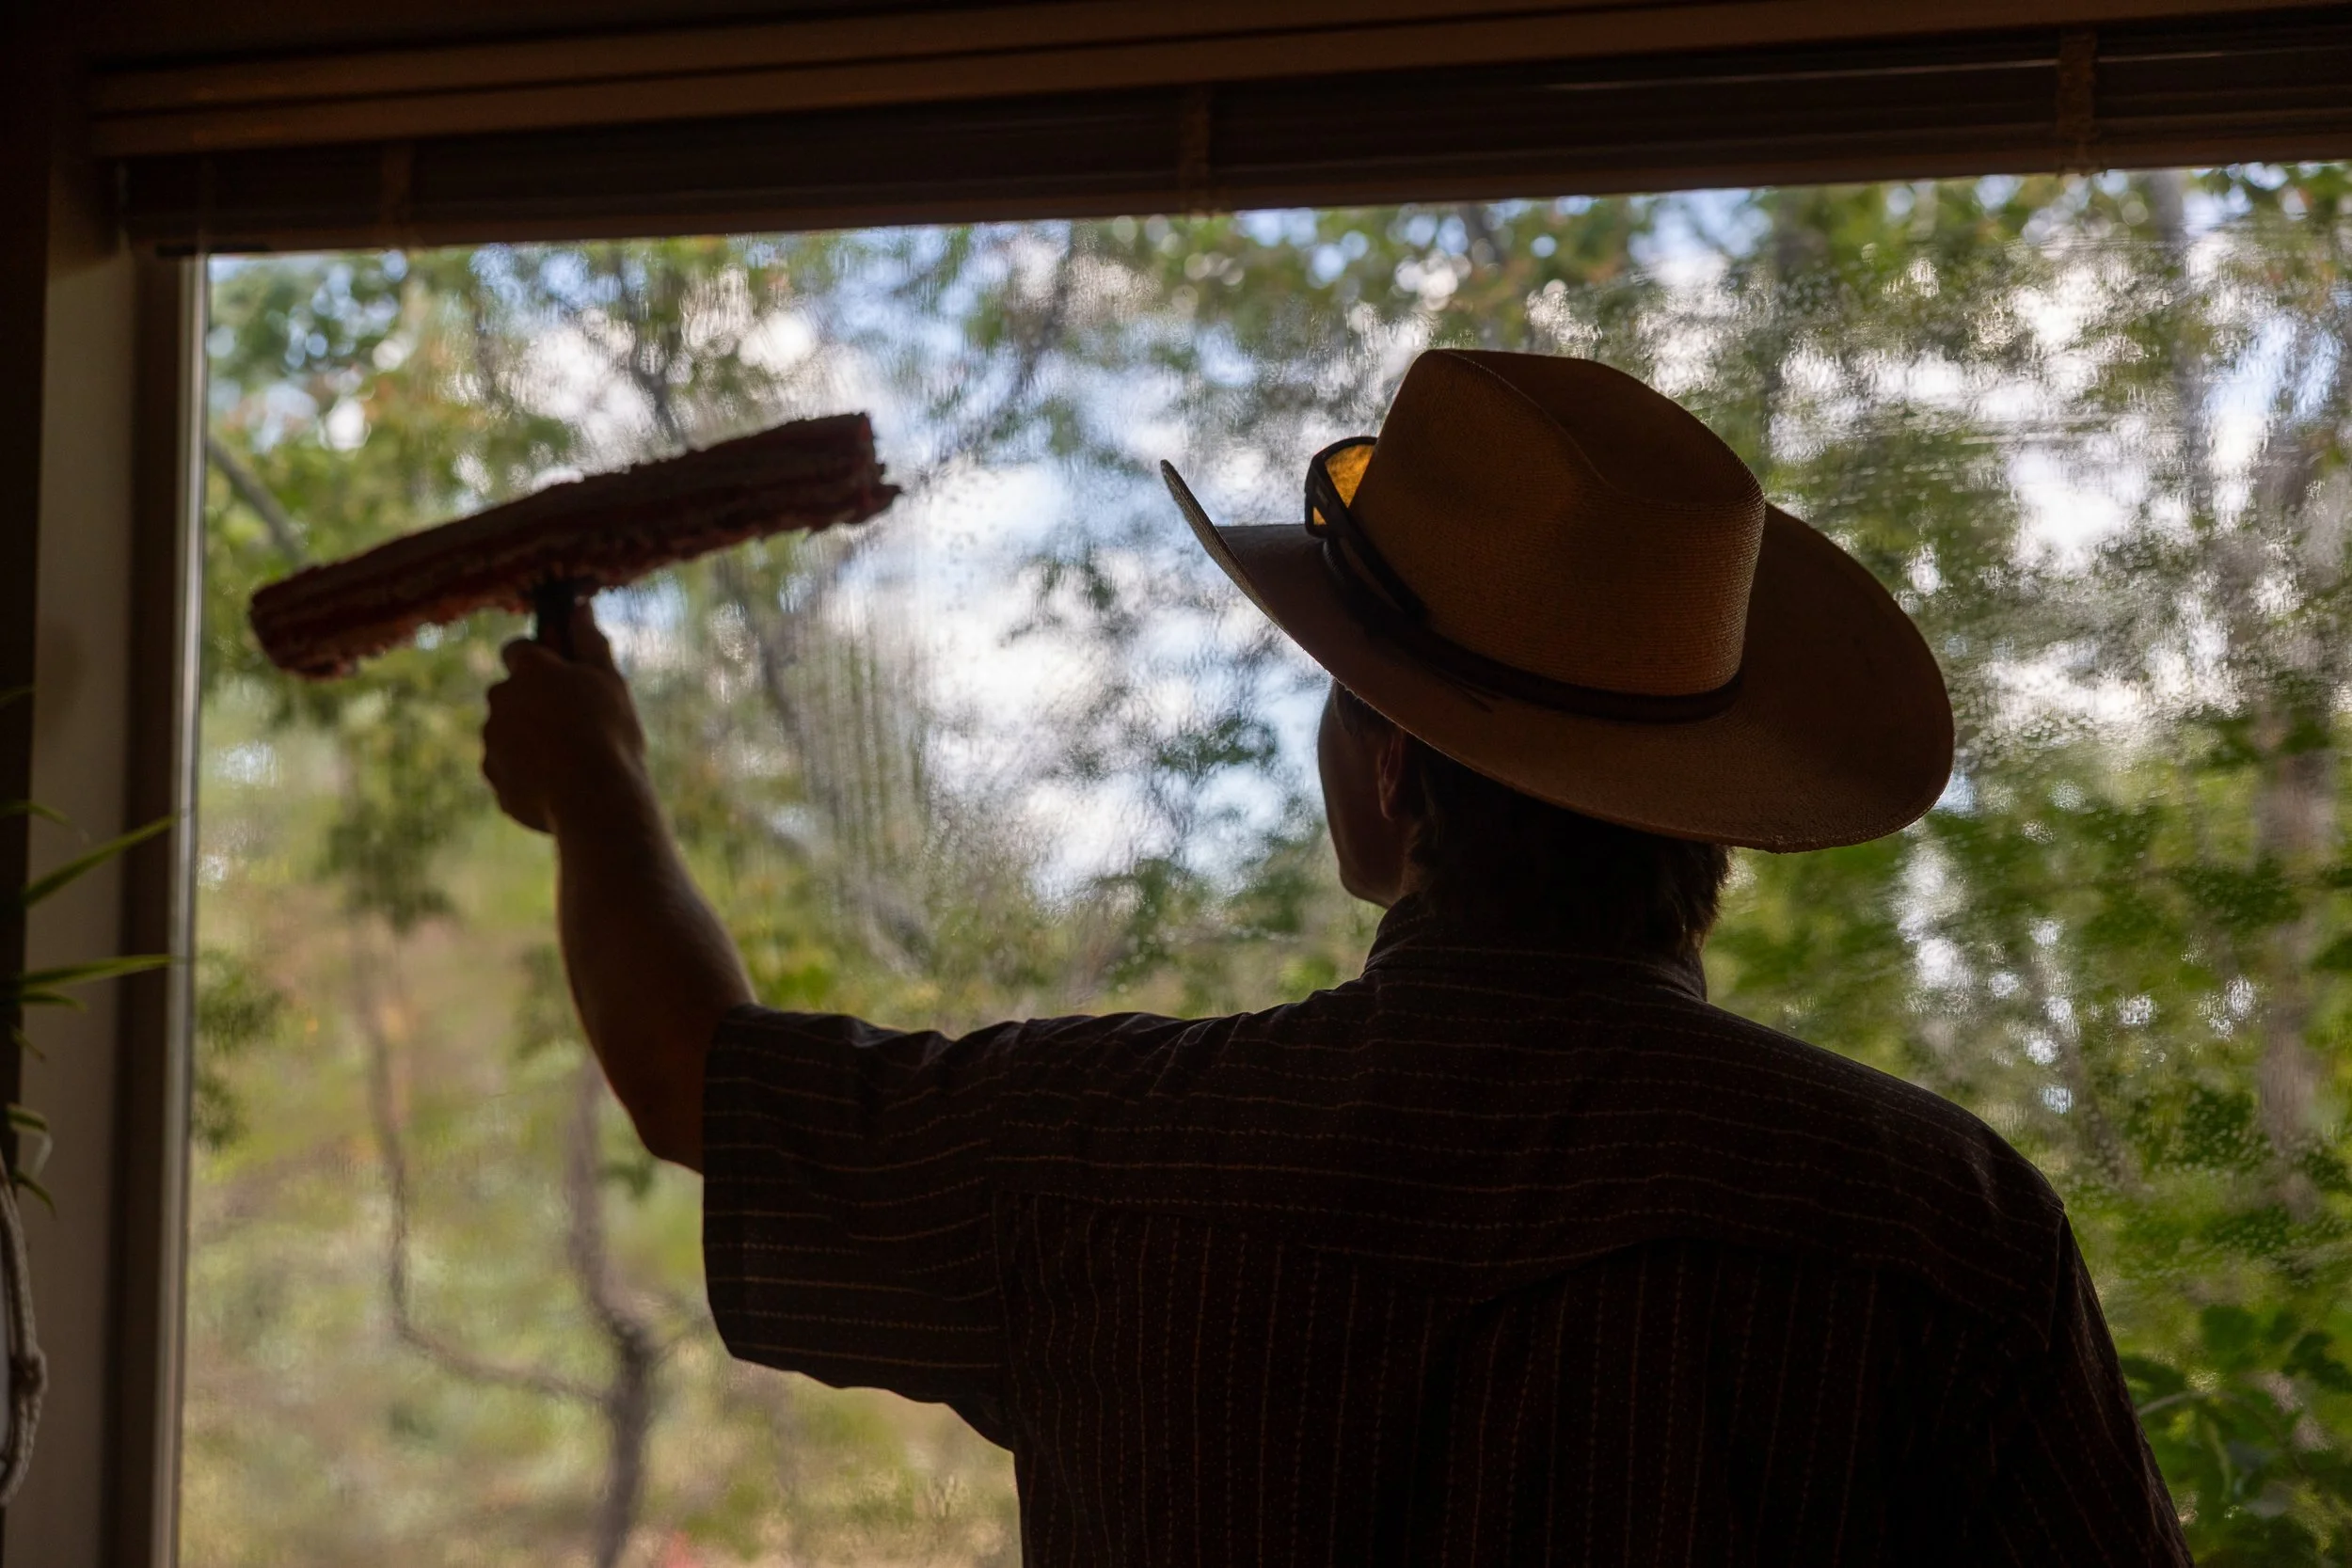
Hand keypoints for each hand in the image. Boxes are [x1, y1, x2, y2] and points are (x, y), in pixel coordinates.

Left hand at [482, 601, 647, 833]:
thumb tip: (580, 608)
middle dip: (533, 703)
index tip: (563, 676)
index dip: (540, 661)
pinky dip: (527, 775)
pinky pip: (509, 771)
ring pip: (507, 733)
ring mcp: (492, 743)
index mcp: (527, 669)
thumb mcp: (609, 680)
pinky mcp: (495, 781)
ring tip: (571, 760)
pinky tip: (560, 785)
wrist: (593, 799)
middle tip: (574, 722)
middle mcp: (499, 700)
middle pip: (511, 693)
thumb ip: (589, 641)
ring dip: (530, 739)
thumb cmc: (607, 732)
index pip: (518, 649)